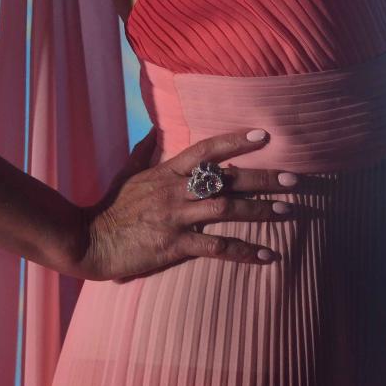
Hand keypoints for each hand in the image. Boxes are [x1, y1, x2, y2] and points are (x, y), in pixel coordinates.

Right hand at [70, 126, 299, 281]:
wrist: (90, 240)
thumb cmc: (111, 206)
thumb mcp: (128, 172)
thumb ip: (144, 151)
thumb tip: (151, 130)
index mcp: (168, 170)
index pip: (207, 148)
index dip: (236, 141)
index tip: (264, 136)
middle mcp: (177, 190)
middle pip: (227, 178)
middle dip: (263, 178)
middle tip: (294, 178)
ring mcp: (177, 217)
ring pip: (227, 209)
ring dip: (261, 211)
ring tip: (290, 211)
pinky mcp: (175, 245)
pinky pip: (217, 247)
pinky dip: (244, 251)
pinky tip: (267, 256)